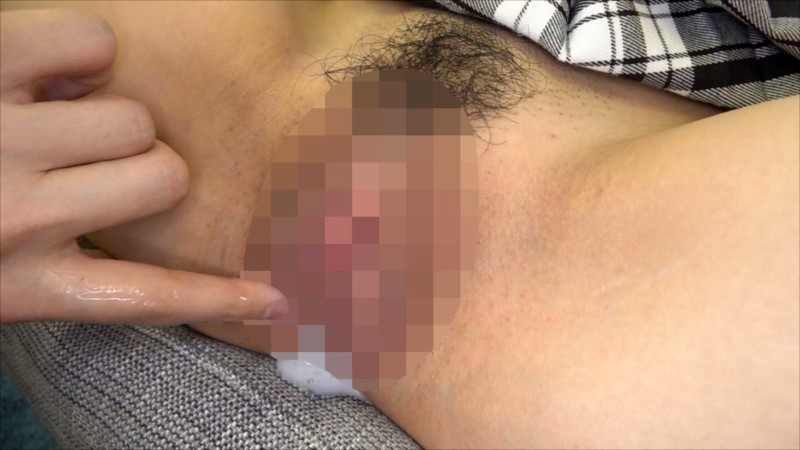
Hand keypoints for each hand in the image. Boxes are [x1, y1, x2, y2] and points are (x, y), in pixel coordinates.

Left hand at [0, 9, 286, 323]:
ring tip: (55, 116)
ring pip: (133, 115)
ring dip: (106, 112)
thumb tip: (146, 233)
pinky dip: (84, 50)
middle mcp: (20, 221)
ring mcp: (3, 140)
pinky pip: (93, 42)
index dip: (220, 298)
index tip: (276, 298)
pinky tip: (44, 73)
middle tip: (97, 166)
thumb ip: (54, 274)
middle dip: (143, 166)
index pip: (148, 300)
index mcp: (17, 285)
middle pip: (165, 176)